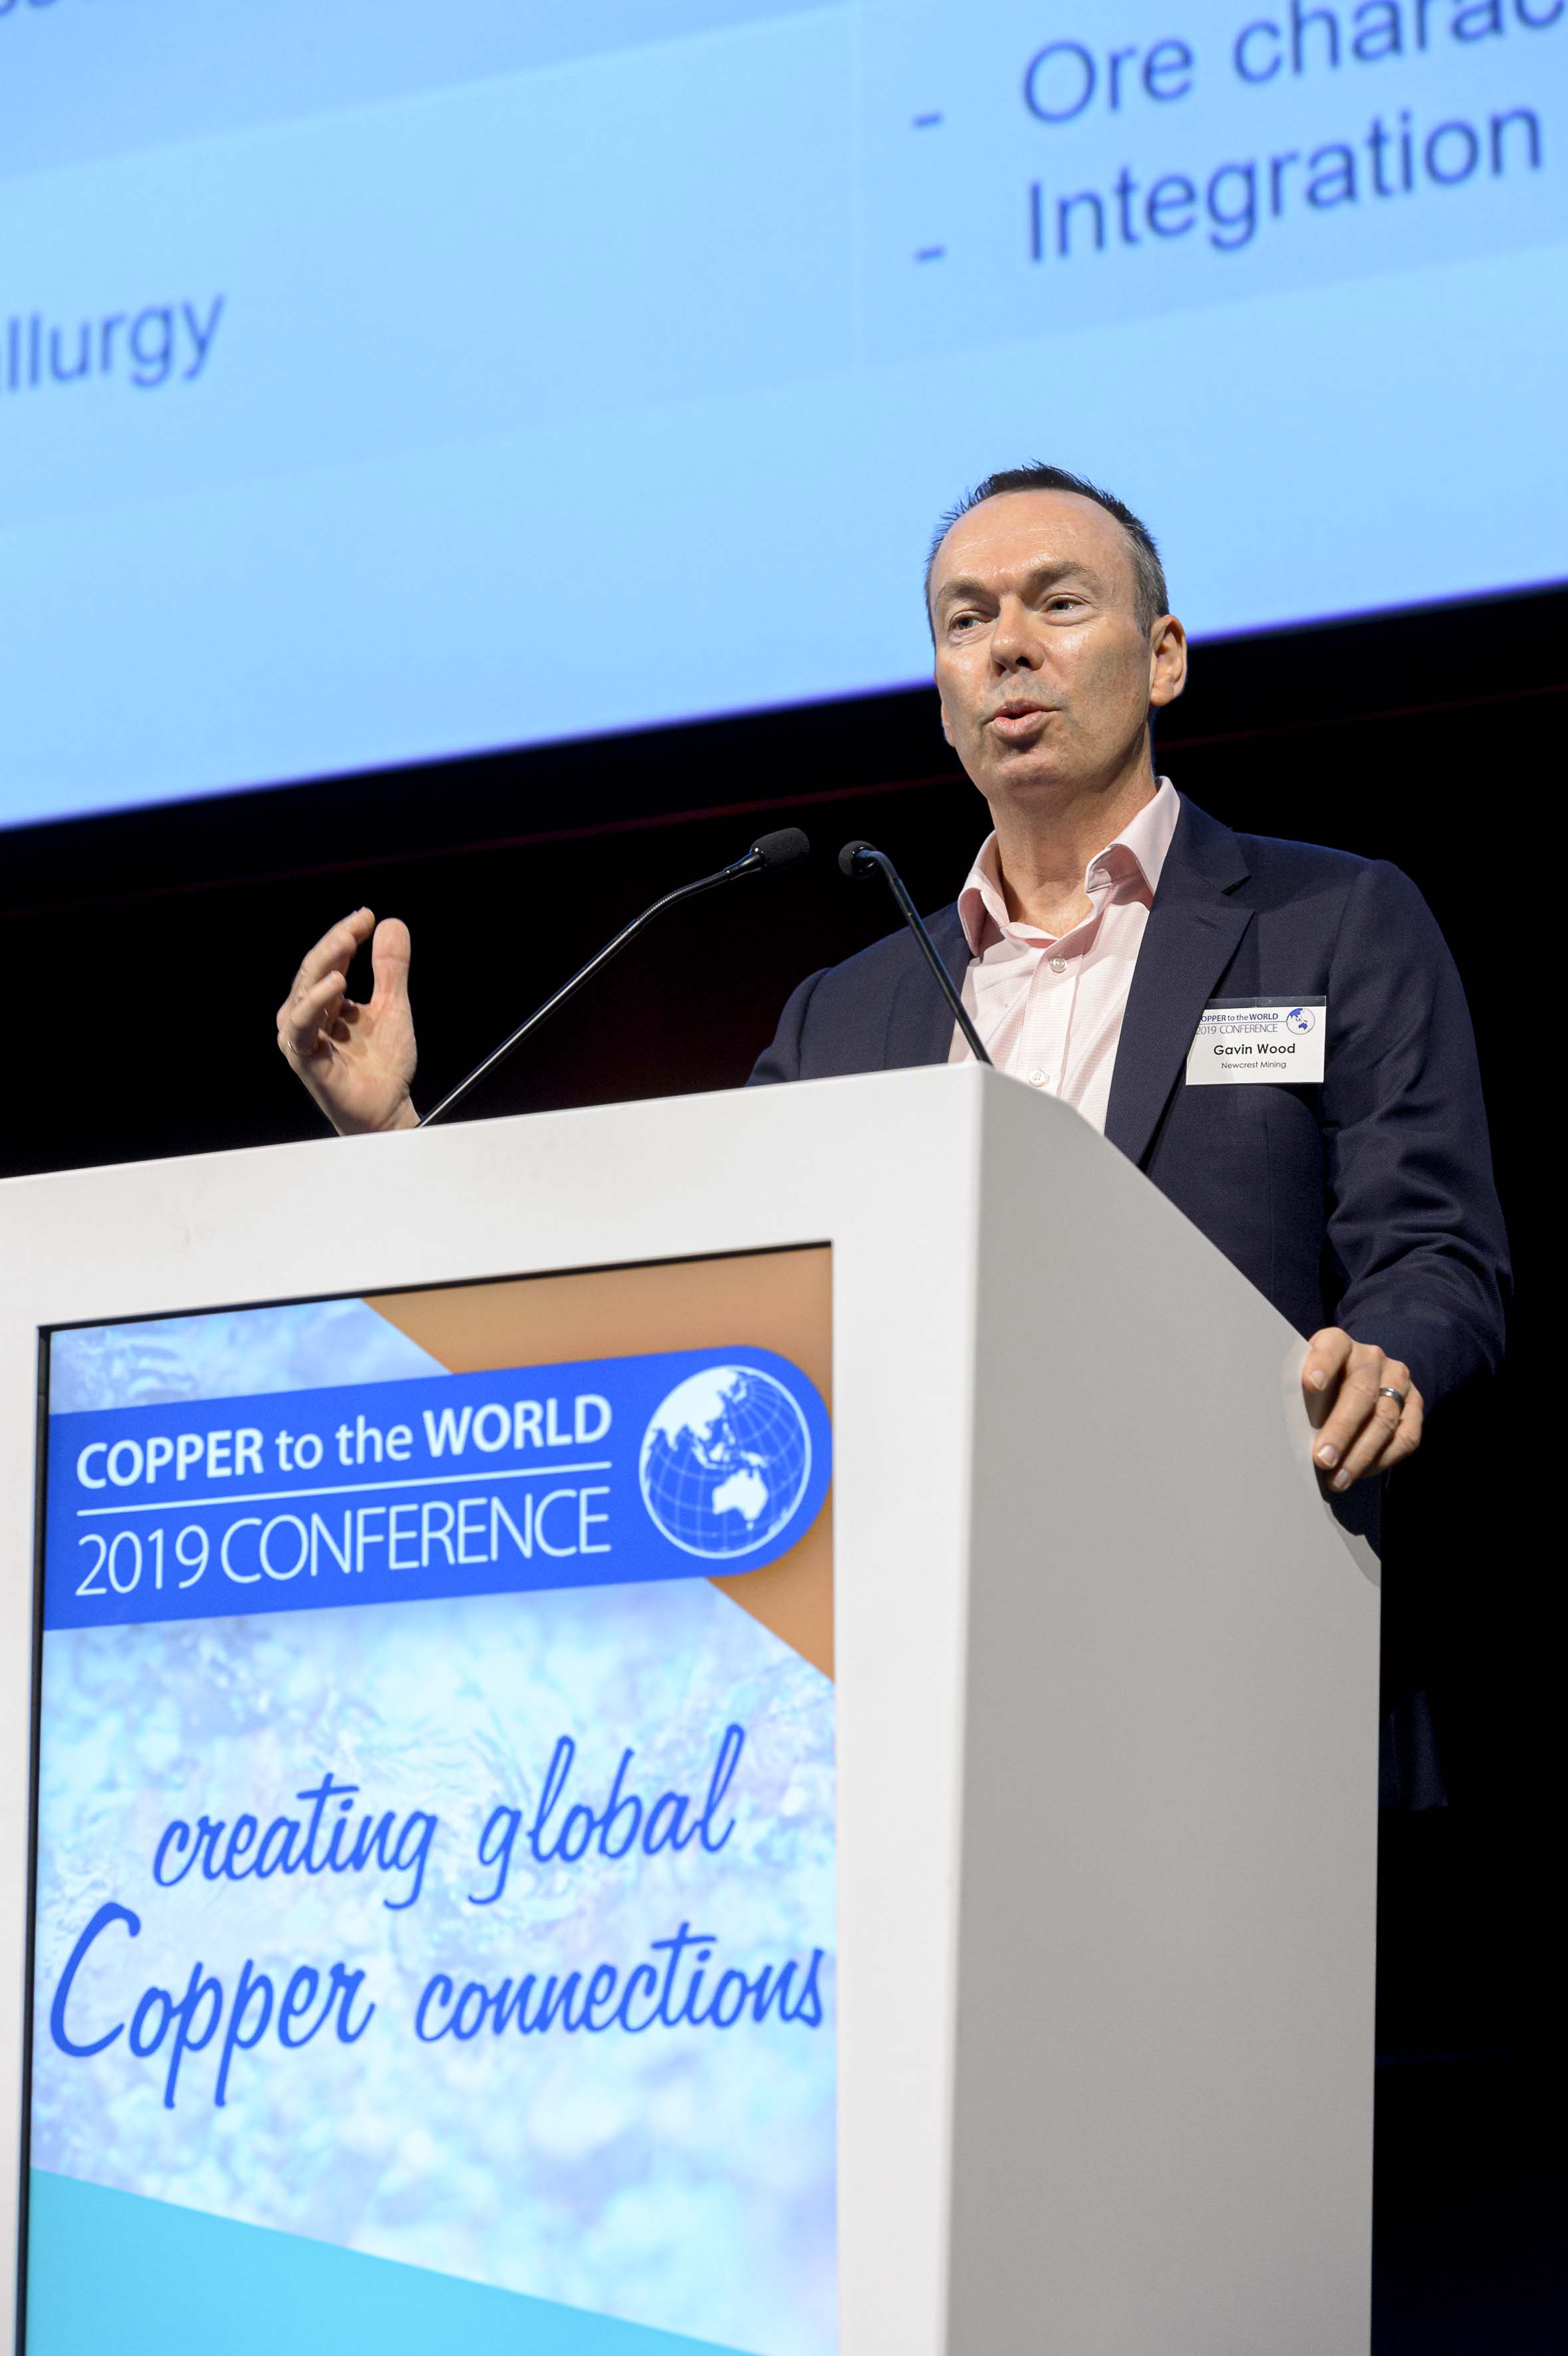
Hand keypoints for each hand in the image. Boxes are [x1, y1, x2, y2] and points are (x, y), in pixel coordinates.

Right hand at [276, 909, 418, 1135]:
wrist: (388, 1109)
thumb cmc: (384, 1064)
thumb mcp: (393, 1007)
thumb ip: (390, 969)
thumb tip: (392, 924)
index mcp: (324, 1001)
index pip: (330, 959)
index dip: (345, 935)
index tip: (368, 916)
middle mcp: (307, 1014)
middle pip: (314, 968)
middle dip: (336, 941)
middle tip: (359, 922)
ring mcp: (301, 1035)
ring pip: (305, 989)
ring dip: (325, 963)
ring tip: (347, 943)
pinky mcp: (302, 1057)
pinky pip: (302, 1025)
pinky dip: (315, 1002)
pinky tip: (336, 983)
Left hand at [1302, 1328, 1423, 1491]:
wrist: (1360, 1373)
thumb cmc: (1320, 1382)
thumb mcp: (1304, 1374)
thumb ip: (1297, 1391)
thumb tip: (1280, 1431)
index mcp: (1339, 1343)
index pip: (1332, 1347)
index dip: (1321, 1364)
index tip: (1310, 1384)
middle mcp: (1372, 1358)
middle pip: (1361, 1393)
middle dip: (1341, 1430)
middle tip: (1322, 1459)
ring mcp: (1397, 1380)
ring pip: (1385, 1419)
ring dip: (1360, 1455)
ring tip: (1338, 1479)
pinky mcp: (1415, 1404)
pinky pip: (1405, 1437)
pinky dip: (1382, 1460)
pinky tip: (1360, 1474)